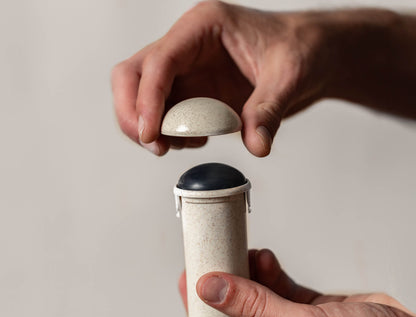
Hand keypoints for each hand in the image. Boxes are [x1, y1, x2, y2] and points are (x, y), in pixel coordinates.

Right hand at [111, 1, 332, 155]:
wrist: (309, 57)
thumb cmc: (300, 49)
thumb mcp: (289, 77)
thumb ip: (269, 111)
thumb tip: (257, 145)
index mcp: (203, 27)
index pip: (160, 61)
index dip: (148, 100)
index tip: (151, 135)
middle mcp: (187, 46)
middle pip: (134, 75)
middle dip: (133, 113)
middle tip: (153, 145)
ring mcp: (187, 70)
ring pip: (143, 97)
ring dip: (150, 127)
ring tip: (181, 144)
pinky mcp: (194, 92)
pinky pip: (166, 114)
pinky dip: (170, 133)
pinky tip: (195, 140)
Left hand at [178, 249, 415, 316]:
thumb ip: (254, 306)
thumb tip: (212, 289)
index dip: (202, 308)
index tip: (189, 278)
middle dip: (223, 288)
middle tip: (210, 259)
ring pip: (256, 301)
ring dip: (247, 277)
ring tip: (239, 252)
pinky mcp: (306, 316)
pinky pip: (277, 292)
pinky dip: (268, 274)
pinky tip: (262, 258)